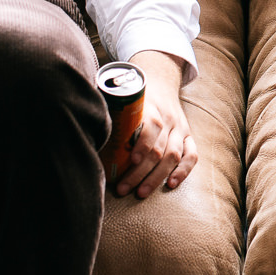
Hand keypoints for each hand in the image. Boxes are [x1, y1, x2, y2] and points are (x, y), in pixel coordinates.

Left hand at [113, 50, 198, 197]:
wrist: (161, 82)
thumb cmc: (135, 96)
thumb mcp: (123, 97)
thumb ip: (109, 111)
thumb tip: (84, 127)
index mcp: (152, 107)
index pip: (152, 126)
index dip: (143, 144)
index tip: (130, 160)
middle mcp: (170, 119)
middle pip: (160, 148)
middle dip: (141, 172)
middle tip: (123, 188)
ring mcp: (181, 128)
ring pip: (174, 156)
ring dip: (157, 177)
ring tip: (141, 193)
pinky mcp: (188, 136)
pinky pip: (191, 155)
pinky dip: (183, 171)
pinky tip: (171, 184)